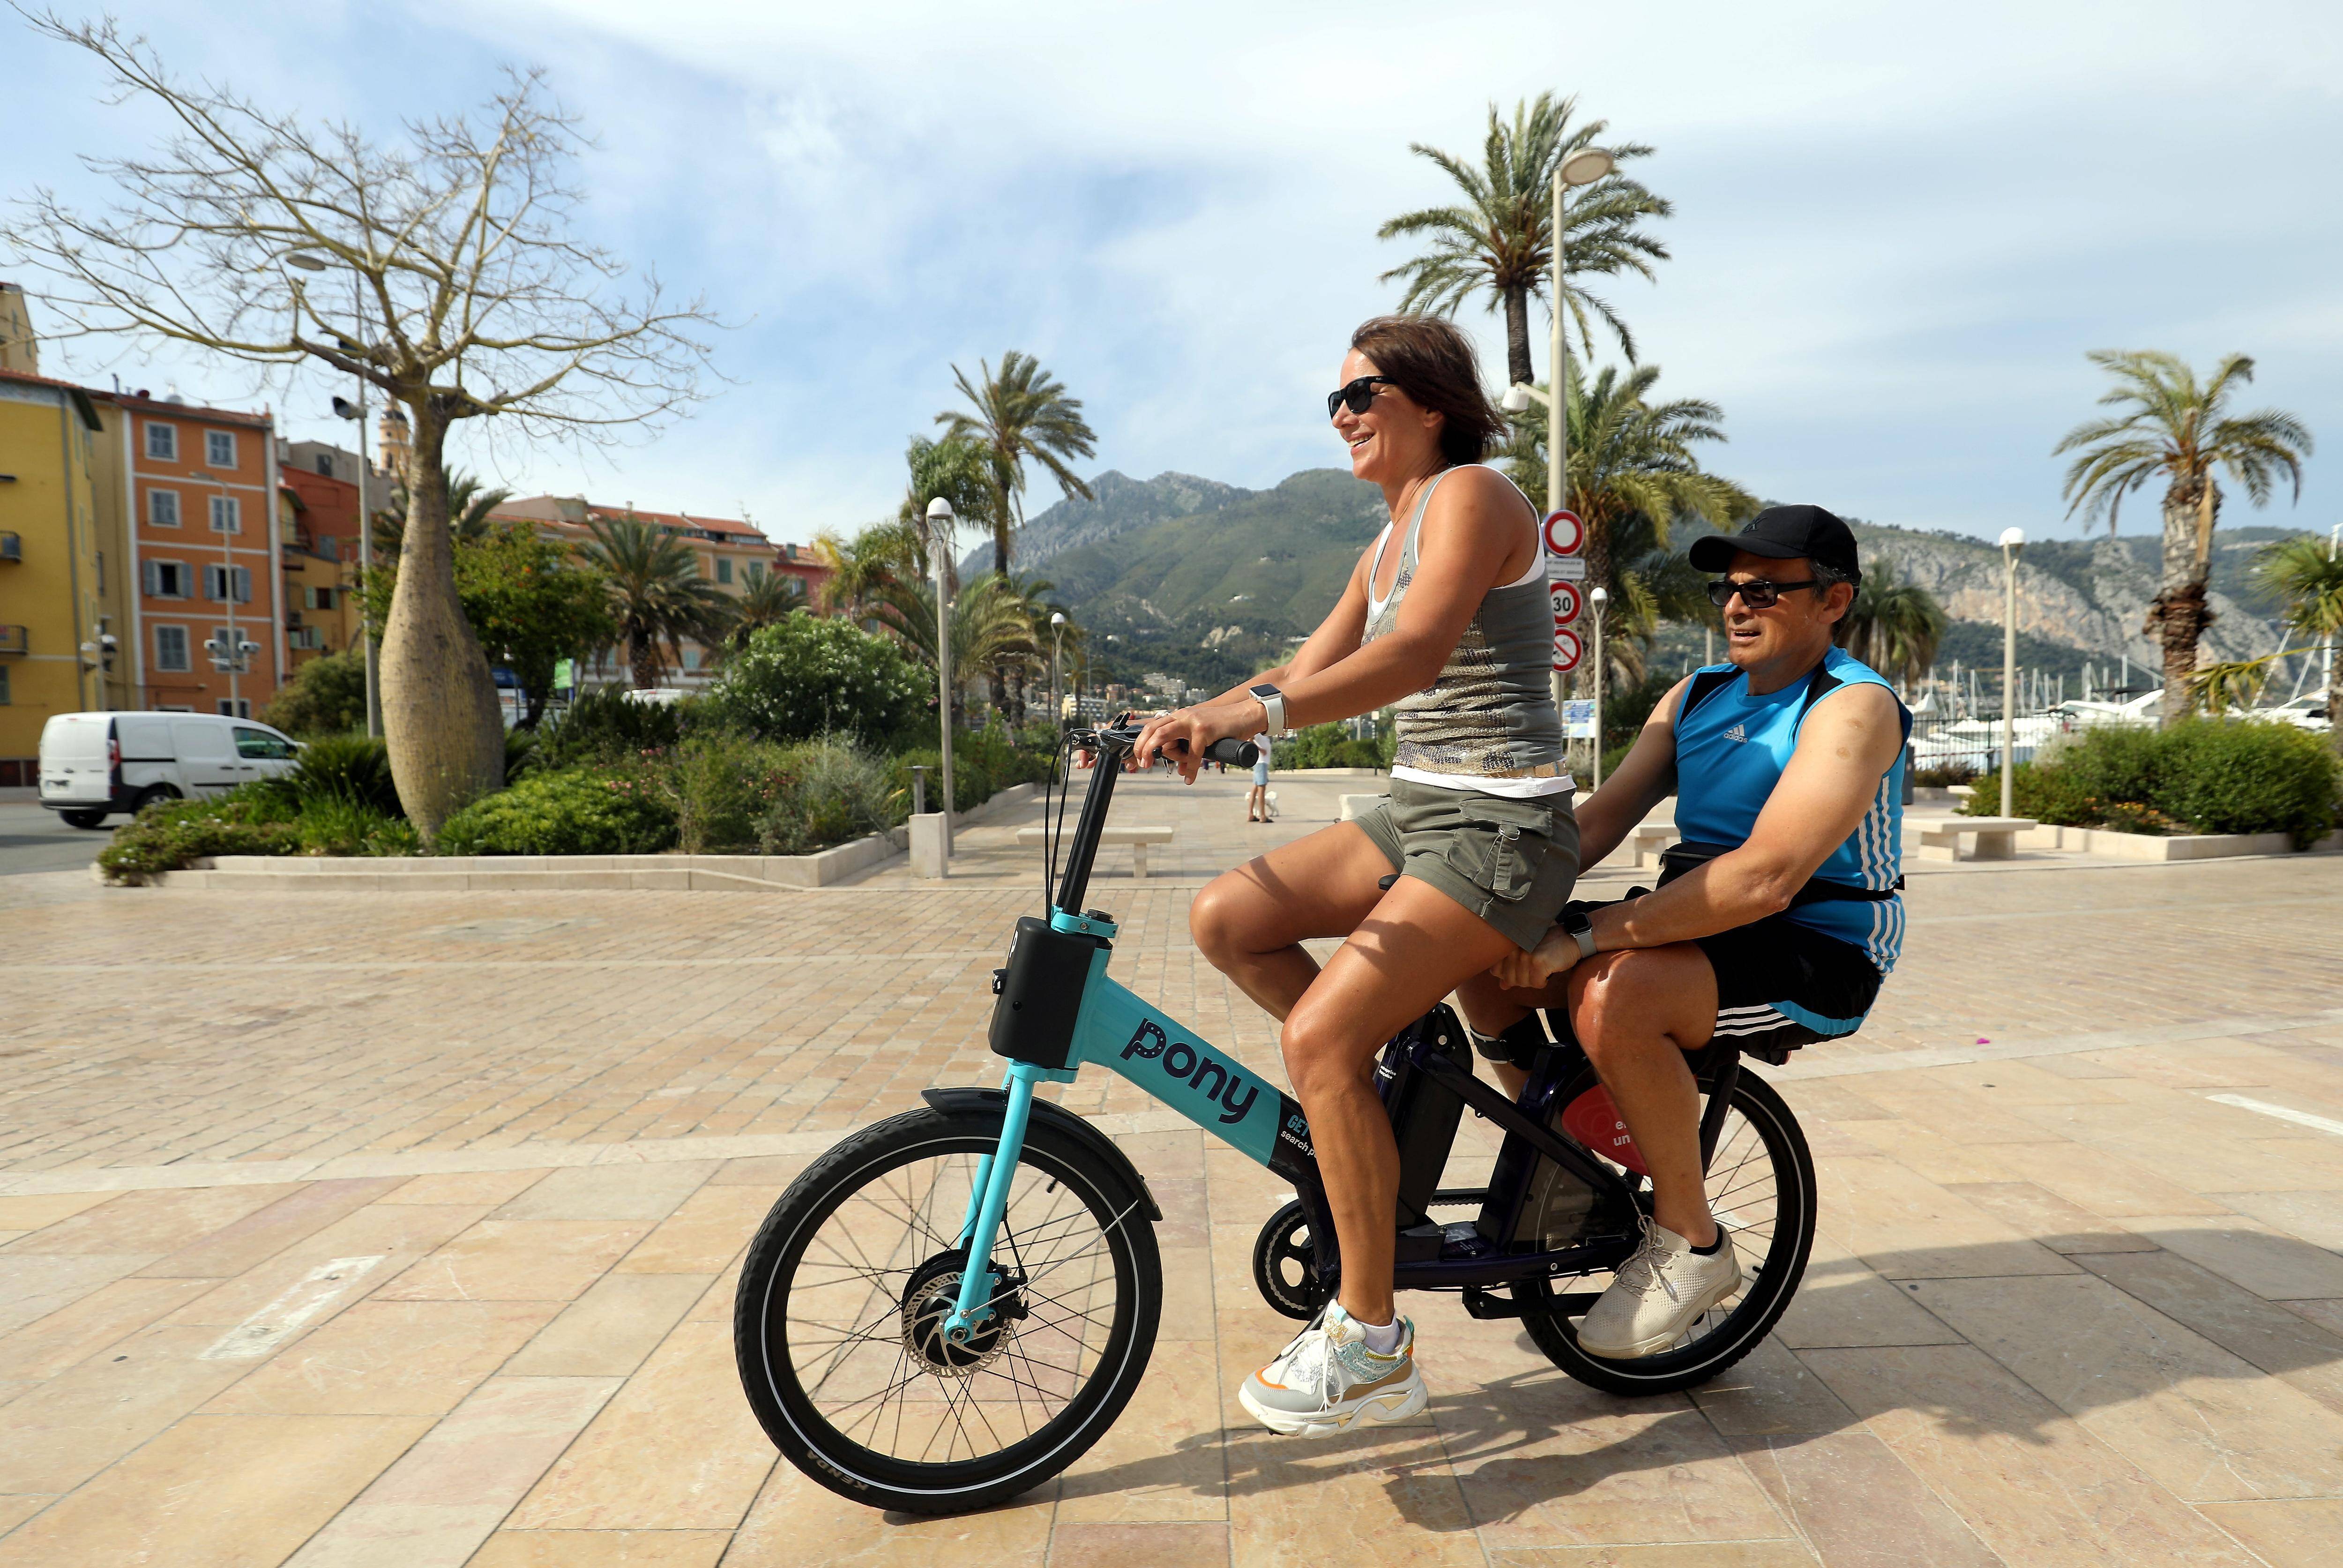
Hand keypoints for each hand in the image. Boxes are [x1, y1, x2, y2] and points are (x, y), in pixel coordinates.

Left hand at [1132, 699, 1258, 782]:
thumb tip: (1182, 770)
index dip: (1141, 742)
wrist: (1246, 714)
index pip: (1153, 726)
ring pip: (1164, 738)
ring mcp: (1192, 721)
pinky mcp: (1204, 729)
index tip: (1139, 757)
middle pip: (1152, 730)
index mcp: (1179, 716)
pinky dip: (1191, 769)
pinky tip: (1190, 778)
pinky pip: (1192, 753)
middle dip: (1143, 747)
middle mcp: (1182, 716)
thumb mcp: (1201, 733)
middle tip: (1143, 764)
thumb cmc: (1224, 727)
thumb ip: (1189, 747)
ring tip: (1175, 769)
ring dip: (1161, 755)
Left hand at [1489, 924, 1585, 992]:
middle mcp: (1513, 949)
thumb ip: (1511, 969)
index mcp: (1507, 945)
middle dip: (1523, 979)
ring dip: (1534, 980)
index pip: (1495, 971)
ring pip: (1523, 982)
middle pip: (1510, 979)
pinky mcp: (1538, 962)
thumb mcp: (1527, 955)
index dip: (1508, 975)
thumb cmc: (1548, 946)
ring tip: (1542, 967)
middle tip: (1535, 969)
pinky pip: (1536, 983)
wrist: (1571, 938)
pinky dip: (1544, 981)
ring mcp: (1525, 955)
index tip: (1522, 968)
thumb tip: (1502, 986)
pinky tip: (1549, 969)